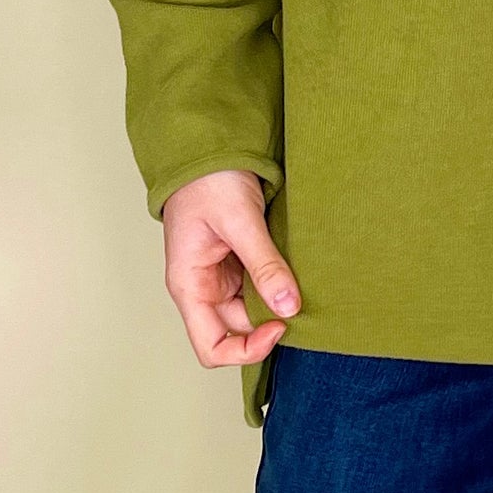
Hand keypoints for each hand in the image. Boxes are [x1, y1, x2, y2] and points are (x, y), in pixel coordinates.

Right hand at [161, 169, 300, 368]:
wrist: (208, 144)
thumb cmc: (209, 179)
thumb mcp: (239, 221)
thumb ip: (263, 264)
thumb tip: (288, 307)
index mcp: (189, 285)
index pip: (212, 347)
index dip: (247, 349)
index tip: (280, 325)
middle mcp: (203, 286)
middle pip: (238, 328)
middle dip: (269, 319)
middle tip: (303, 299)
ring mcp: (220, 273)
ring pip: (252, 306)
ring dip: (275, 300)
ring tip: (301, 282)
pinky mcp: (237, 257)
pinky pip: (258, 283)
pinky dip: (276, 281)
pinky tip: (294, 269)